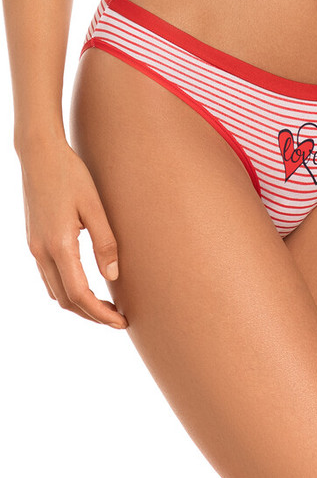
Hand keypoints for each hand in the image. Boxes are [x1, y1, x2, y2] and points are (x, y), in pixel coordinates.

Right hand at [18, 139, 127, 328]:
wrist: (39, 154)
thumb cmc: (70, 175)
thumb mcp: (94, 206)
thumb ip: (105, 242)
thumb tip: (114, 275)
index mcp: (59, 245)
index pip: (80, 294)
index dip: (101, 313)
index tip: (121, 322)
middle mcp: (42, 251)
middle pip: (66, 300)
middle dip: (92, 315)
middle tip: (118, 319)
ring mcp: (34, 248)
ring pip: (56, 291)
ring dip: (79, 304)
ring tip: (106, 306)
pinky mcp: (34, 241)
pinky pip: (50, 277)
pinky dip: (68, 290)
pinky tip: (86, 286)